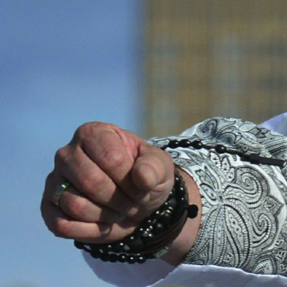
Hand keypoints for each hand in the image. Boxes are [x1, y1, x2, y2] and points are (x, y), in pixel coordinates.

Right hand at [42, 122, 176, 243]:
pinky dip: (90, 230)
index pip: (111, 158)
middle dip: (119, 199)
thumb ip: (154, 167)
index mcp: (93, 133)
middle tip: (133, 202)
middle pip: (90, 182)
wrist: (137, 203)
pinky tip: (104, 225)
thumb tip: (142, 177)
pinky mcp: (48, 208)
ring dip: (106, 215)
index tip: (144, 185)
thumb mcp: (160, 167)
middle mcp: (67, 153)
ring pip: (75, 205)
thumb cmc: (145, 177)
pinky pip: (62, 226)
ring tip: (119, 210)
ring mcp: (54, 181)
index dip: (131, 179)